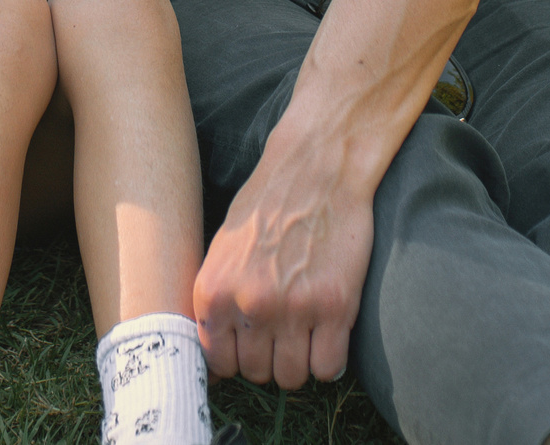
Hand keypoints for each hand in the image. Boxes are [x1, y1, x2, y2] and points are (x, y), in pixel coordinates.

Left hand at [192, 126, 374, 387]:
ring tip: (305, 334)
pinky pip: (328, 368)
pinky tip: (328, 335)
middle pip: (258, 374)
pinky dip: (330, 360)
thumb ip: (217, 301)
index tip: (250, 348)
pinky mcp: (336, 307)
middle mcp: (249, 304)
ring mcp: (293, 309)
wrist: (315, 170)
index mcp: (214, 291)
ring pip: (293, 378)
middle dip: (270, 360)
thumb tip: (213, 353)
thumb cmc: (266, 207)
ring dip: (300, 363)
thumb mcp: (221, 251)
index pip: (218, 362)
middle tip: (282, 336)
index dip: (237, 359)